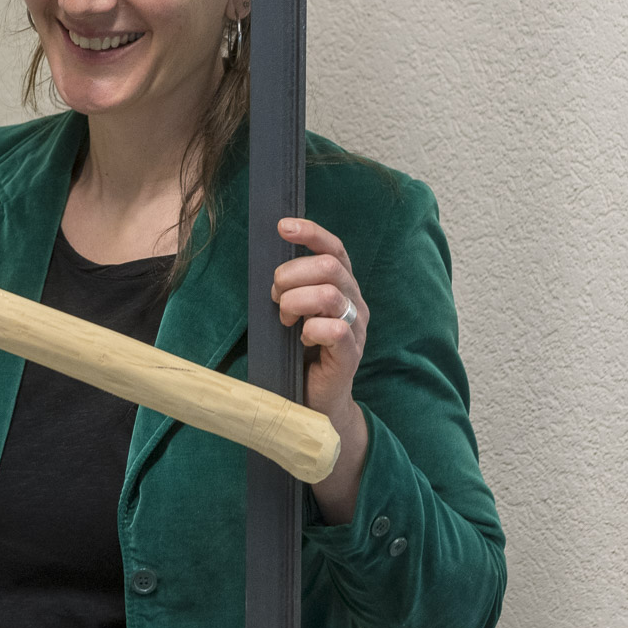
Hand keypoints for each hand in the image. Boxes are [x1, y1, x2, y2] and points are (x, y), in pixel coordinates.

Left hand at [272, 218, 367, 423]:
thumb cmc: (300, 353)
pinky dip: (310, 330)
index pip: (334, 249)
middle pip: (328, 266)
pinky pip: (334, 330)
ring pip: (330, 294)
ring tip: (285, 320)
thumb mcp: (294, 311)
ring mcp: (356, 328)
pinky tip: (302, 339)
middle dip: (291, 275)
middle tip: (274, 296)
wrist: (314, 401)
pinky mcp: (351, 355)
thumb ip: (292, 287)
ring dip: (295, 302)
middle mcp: (355, 302)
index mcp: (342, 287)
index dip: (311, 233)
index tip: (282, 227)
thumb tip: (271, 263)